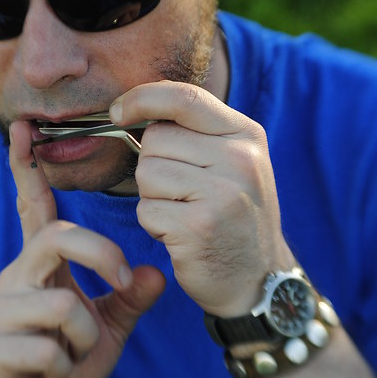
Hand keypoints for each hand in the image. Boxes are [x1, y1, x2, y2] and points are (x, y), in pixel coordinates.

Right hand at [0, 121, 164, 377]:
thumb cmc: (67, 364)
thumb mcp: (110, 331)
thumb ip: (129, 300)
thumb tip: (156, 274)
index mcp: (40, 267)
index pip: (32, 208)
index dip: (26, 168)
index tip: (23, 126)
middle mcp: (14, 279)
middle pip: (57, 237)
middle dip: (101, 256)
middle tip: (121, 283)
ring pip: (60, 302)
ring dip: (86, 334)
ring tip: (78, 353)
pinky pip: (45, 347)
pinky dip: (65, 366)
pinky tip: (55, 375)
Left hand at [110, 81, 294, 315]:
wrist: (259, 281)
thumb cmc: (233, 217)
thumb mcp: (232, 163)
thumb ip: (195, 133)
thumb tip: (130, 107)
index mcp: (245, 135)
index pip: (184, 96)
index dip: (142, 98)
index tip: (117, 110)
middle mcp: (239, 159)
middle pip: (155, 139)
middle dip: (154, 166)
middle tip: (184, 195)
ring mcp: (221, 193)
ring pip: (147, 174)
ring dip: (153, 198)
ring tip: (185, 215)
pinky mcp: (198, 227)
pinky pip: (146, 210)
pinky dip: (154, 226)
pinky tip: (182, 236)